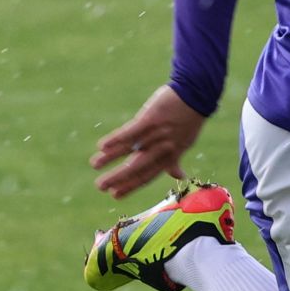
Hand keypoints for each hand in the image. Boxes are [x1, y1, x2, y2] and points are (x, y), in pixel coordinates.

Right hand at [90, 84, 205, 197]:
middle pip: (136, 166)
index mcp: (169, 156)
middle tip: (100, 187)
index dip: (131, 186)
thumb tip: (179, 176)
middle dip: (117, 178)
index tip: (115, 195)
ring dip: (110, 158)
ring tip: (94, 164)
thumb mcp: (185, 144)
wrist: (196, 95)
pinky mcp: (150, 118)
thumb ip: (175, 161)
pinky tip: (102, 145)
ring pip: (130, 149)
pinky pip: (131, 131)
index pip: (147, 175)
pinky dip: (117, 138)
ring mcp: (156, 133)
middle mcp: (161, 147)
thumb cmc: (189, 120)